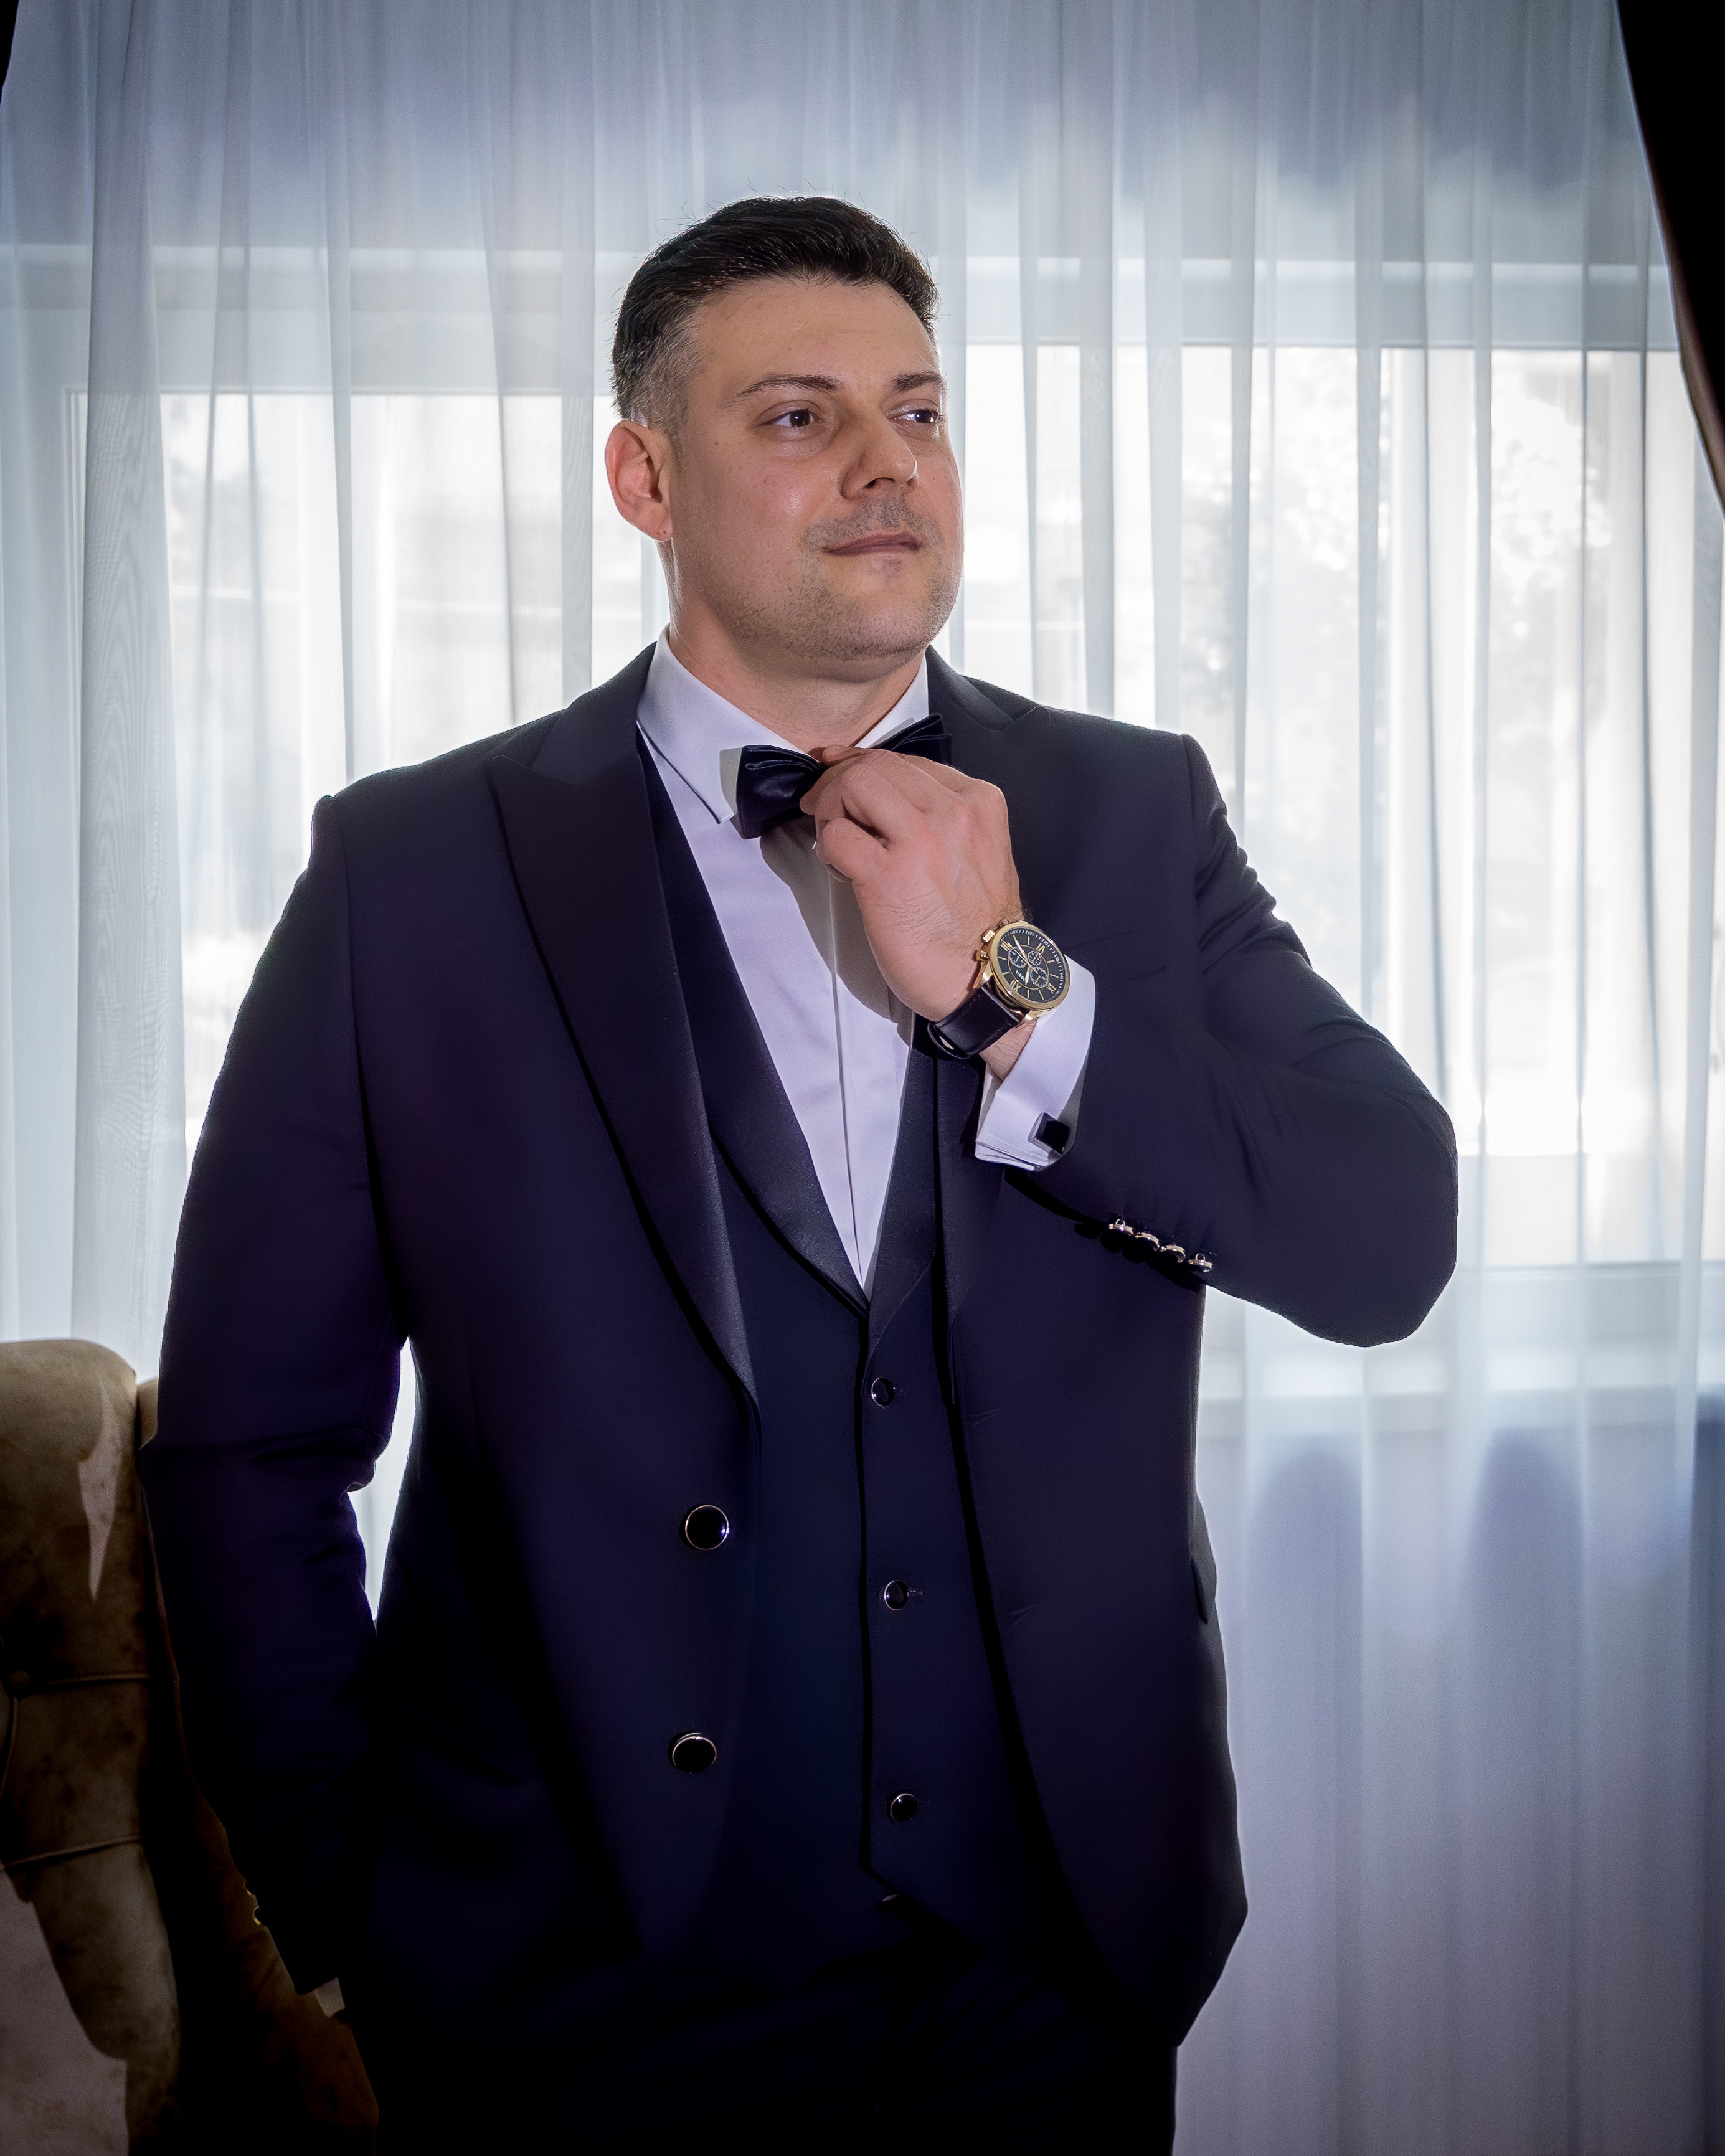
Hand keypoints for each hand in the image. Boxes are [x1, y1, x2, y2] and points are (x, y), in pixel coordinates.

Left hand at [799, 749, 1030, 1075]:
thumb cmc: (977, 925)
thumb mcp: (978, 849)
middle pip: (875, 765)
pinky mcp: (888, 876)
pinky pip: (837, 835)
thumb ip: (942, 816)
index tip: (837, 769)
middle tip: (824, 811)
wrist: (988, 979)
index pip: (905, 759)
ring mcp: (922, 841)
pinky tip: (843, 870)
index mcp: (978, 801)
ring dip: (831, 809)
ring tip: (839, 842)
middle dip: (838, 783)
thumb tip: (882, 794)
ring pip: (855, 785)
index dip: (861, 762)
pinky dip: (829, 848)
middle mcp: (953, 812)